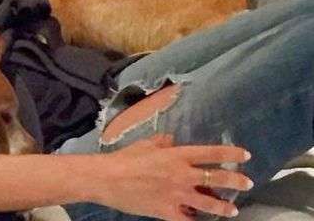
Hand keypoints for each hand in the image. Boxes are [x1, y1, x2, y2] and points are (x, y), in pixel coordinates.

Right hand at [94, 134, 252, 220]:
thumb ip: (163, 143)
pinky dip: (195, 220)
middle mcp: (182, 175)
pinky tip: (199, 220)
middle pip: (217, 178)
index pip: (211, 153)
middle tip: (246, 183)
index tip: (245, 155)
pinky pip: (188, 220)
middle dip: (236, 181)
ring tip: (231, 209)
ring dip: (223, 206)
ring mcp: (176, 195)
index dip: (231, 153)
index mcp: (177, 155)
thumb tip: (173, 140)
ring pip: (209, 203)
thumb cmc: (125, 158)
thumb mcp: (146, 144)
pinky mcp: (167, 212)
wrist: (107, 179)